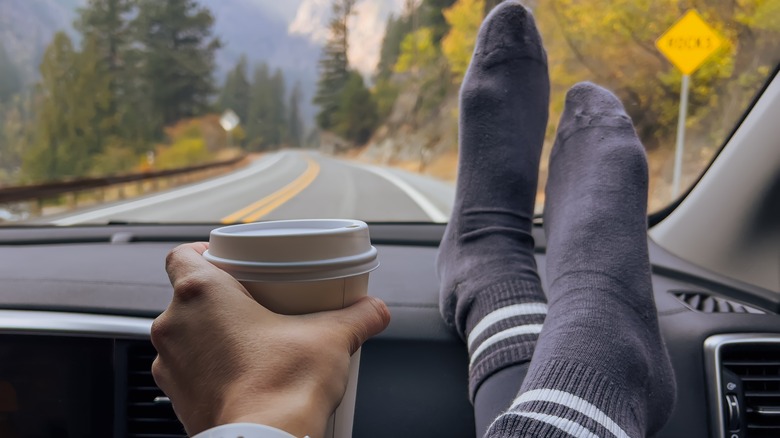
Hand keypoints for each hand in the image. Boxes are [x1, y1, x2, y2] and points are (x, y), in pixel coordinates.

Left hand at [151, 242, 390, 436]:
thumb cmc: (282, 388)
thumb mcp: (331, 338)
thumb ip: (357, 316)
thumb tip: (374, 310)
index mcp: (201, 294)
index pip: (181, 255)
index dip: (204, 253)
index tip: (229, 261)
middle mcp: (175, 326)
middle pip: (188, 295)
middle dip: (220, 297)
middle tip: (256, 301)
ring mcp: (170, 365)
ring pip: (187, 334)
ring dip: (213, 333)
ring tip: (253, 340)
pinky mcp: (178, 397)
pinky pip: (190, 369)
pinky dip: (211, 367)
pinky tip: (244, 372)